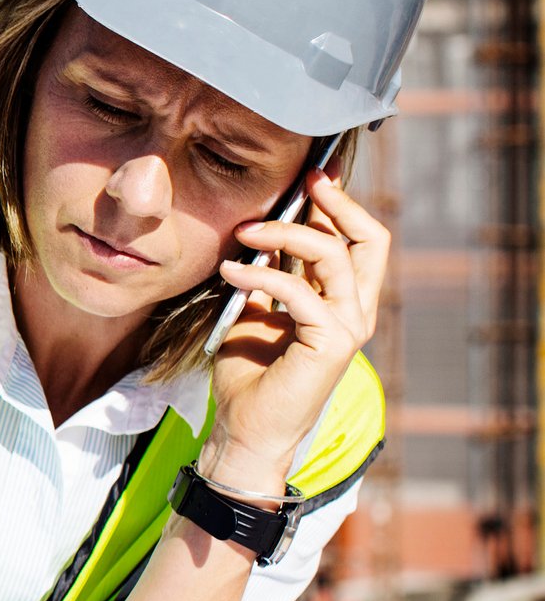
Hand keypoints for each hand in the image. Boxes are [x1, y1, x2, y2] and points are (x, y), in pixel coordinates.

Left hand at [209, 167, 388, 487]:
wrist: (244, 428)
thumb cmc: (248, 373)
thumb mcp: (254, 309)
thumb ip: (266, 274)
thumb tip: (257, 229)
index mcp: (342, 299)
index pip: (358, 239)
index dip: (340, 202)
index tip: (312, 172)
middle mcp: (355, 309)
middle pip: (370, 239)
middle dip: (337, 202)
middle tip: (304, 180)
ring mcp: (349, 327)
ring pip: (336, 256)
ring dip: (288, 234)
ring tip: (245, 232)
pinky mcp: (332, 344)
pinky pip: (300, 292)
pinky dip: (262, 274)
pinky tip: (230, 270)